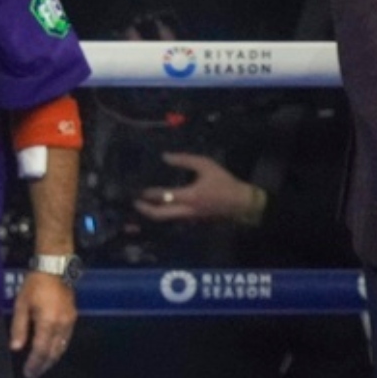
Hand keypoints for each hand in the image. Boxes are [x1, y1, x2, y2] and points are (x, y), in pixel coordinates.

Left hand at [11, 267, 76, 377]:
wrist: (55, 268)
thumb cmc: (35, 285)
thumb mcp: (21, 305)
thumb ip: (19, 327)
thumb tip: (16, 348)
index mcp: (48, 322)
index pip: (41, 350)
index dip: (34, 363)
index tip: (29, 373)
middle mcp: (61, 325)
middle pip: (53, 352)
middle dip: (44, 365)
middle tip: (35, 374)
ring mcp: (70, 322)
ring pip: (62, 347)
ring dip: (52, 359)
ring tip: (42, 366)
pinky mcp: (73, 317)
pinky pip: (66, 339)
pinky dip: (58, 349)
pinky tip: (52, 351)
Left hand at [132, 154, 255, 223]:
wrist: (240, 203)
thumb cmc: (224, 183)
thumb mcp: (207, 165)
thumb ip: (185, 160)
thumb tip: (166, 156)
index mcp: (190, 196)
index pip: (164, 196)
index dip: (149, 194)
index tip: (139, 190)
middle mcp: (186, 210)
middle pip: (160, 215)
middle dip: (145, 210)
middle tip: (135, 203)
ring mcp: (189, 218)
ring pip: (165, 218)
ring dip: (152, 213)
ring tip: (142, 205)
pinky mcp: (192, 220)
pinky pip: (173, 218)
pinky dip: (163, 213)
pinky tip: (158, 206)